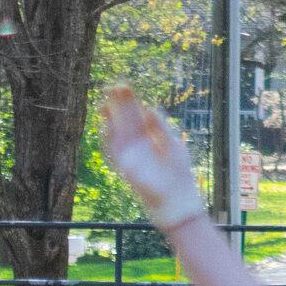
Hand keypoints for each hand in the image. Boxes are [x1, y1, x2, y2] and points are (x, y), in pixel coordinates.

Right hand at [99, 84, 206, 230]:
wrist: (176, 199)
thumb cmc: (179, 174)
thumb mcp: (172, 143)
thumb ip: (160, 126)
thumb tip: (148, 108)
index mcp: (150, 138)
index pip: (137, 116)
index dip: (130, 102)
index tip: (124, 87)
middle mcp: (138, 145)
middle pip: (125, 120)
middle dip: (119, 105)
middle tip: (112, 86)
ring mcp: (130, 155)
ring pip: (117, 132)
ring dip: (111, 118)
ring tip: (106, 101)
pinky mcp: (124, 167)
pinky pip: (113, 149)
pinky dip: (108, 136)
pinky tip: (107, 122)